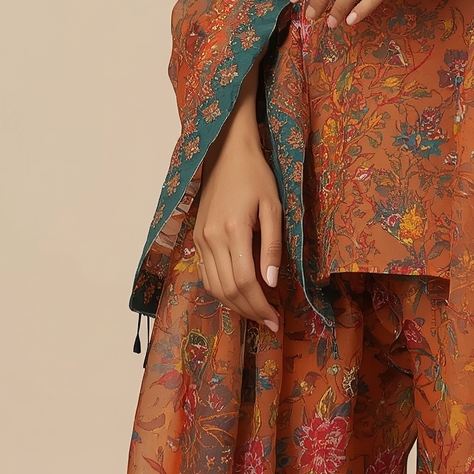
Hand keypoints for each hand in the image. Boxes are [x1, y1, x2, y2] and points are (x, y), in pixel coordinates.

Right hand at [193, 60, 281, 330]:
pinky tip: (238, 295)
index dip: (260, 306)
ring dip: (234, 305)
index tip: (276, 319)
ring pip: (214, 286)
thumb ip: (273, 246)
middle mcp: (211, 238)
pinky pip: (206, 274)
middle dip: (250, 311)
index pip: (245, 282)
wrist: (227, 151)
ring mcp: (200, 239)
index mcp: (233, 230)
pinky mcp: (197, 238)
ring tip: (256, 313)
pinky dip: (221, 291)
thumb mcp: (273, 207)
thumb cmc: (256, 175)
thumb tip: (271, 283)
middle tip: (270, 321)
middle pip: (228, 290)